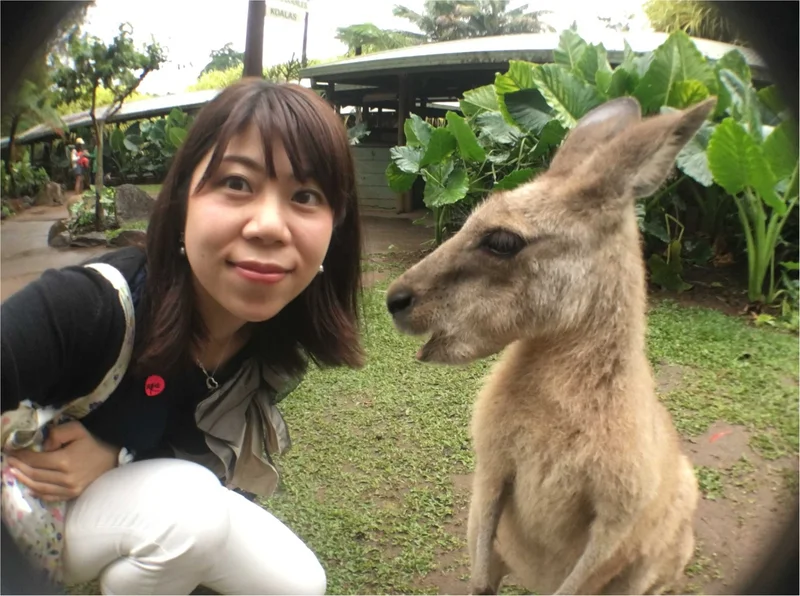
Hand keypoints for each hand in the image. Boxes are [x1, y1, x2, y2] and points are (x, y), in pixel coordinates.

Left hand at [3, 421, 117, 501]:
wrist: (113, 459)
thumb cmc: (94, 443)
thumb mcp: (78, 430)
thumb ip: (58, 433)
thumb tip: (43, 446)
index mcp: (65, 460)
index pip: (36, 460)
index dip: (21, 456)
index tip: (12, 452)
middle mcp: (65, 478)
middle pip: (34, 474)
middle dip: (19, 467)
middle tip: (9, 461)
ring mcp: (69, 489)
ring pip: (38, 487)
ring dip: (23, 480)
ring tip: (13, 472)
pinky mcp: (72, 494)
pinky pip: (49, 496)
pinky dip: (36, 492)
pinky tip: (28, 486)